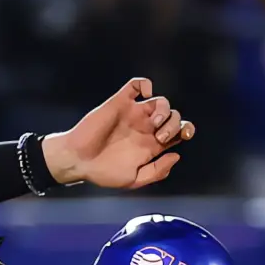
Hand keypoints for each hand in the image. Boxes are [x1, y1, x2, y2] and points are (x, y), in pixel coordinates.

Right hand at [41, 77, 194, 190]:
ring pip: (160, 100)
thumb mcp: (133, 179)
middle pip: (172, 115)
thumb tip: (176, 155)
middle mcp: (144, 127)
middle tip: (160, 137)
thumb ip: (156, 171)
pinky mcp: (120, 103)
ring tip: (154, 123)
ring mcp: (133, 114)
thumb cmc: (102, 172)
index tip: (185, 135)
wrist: (78, 161)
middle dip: (173, 124)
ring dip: (164, 109)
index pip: (177, 131)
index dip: (186, 129)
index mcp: (150, 145)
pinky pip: (136, 85)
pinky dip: (145, 85)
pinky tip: (145, 95)